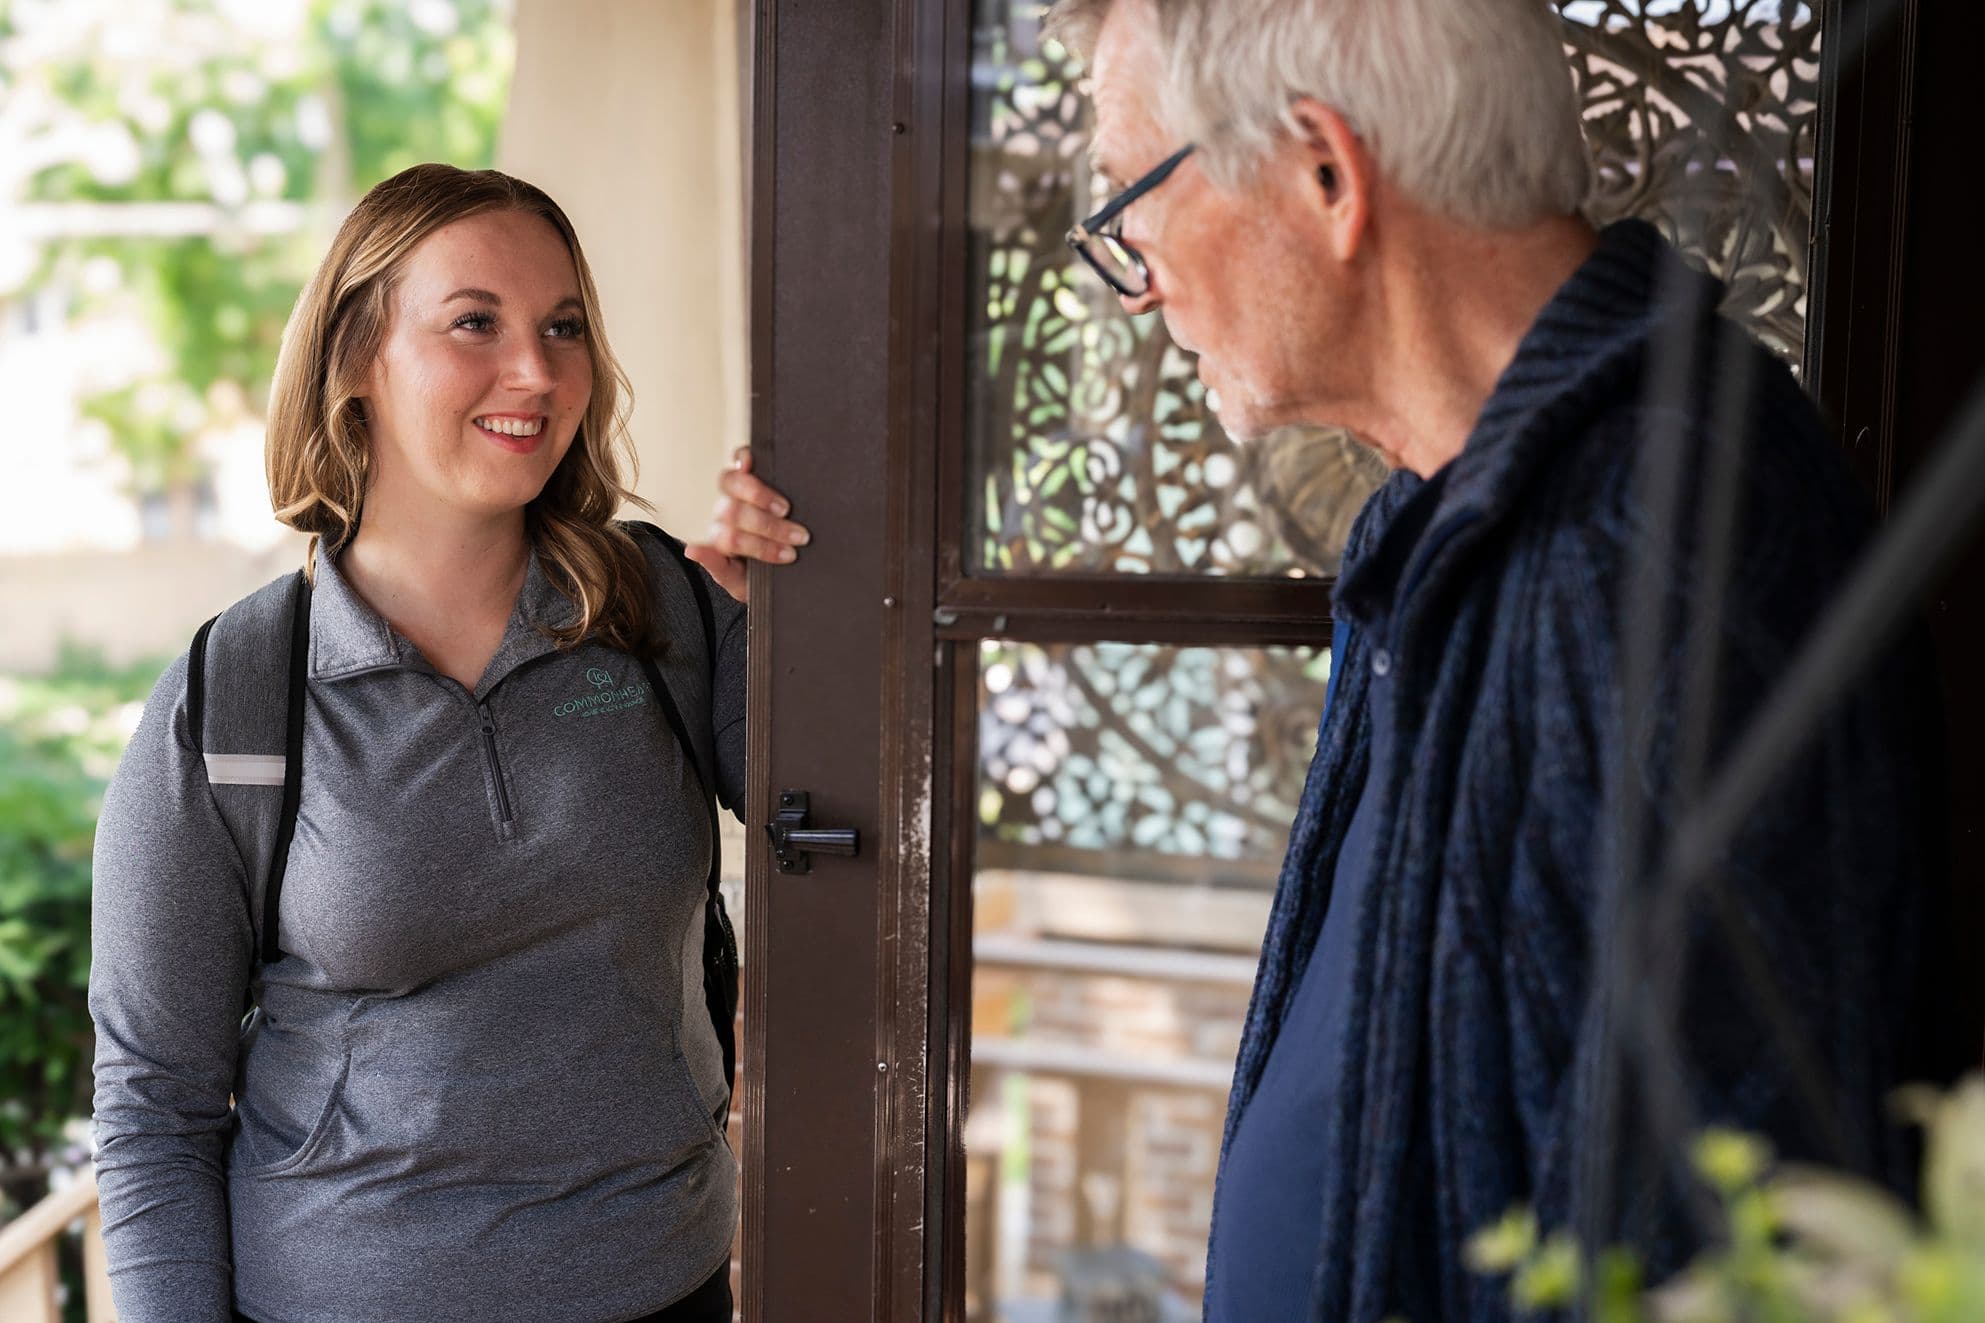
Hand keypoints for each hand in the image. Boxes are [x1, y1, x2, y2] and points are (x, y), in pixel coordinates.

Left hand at [683, 448, 809, 603]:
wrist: (777, 569)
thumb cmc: (755, 573)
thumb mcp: (738, 580)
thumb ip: (717, 567)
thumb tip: (692, 549)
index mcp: (718, 539)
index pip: (729, 538)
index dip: (760, 546)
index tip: (787, 554)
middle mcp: (722, 513)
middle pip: (734, 512)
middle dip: (769, 527)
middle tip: (796, 537)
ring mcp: (733, 492)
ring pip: (734, 484)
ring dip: (761, 496)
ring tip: (785, 510)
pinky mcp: (747, 473)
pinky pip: (737, 459)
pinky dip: (741, 458)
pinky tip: (749, 462)